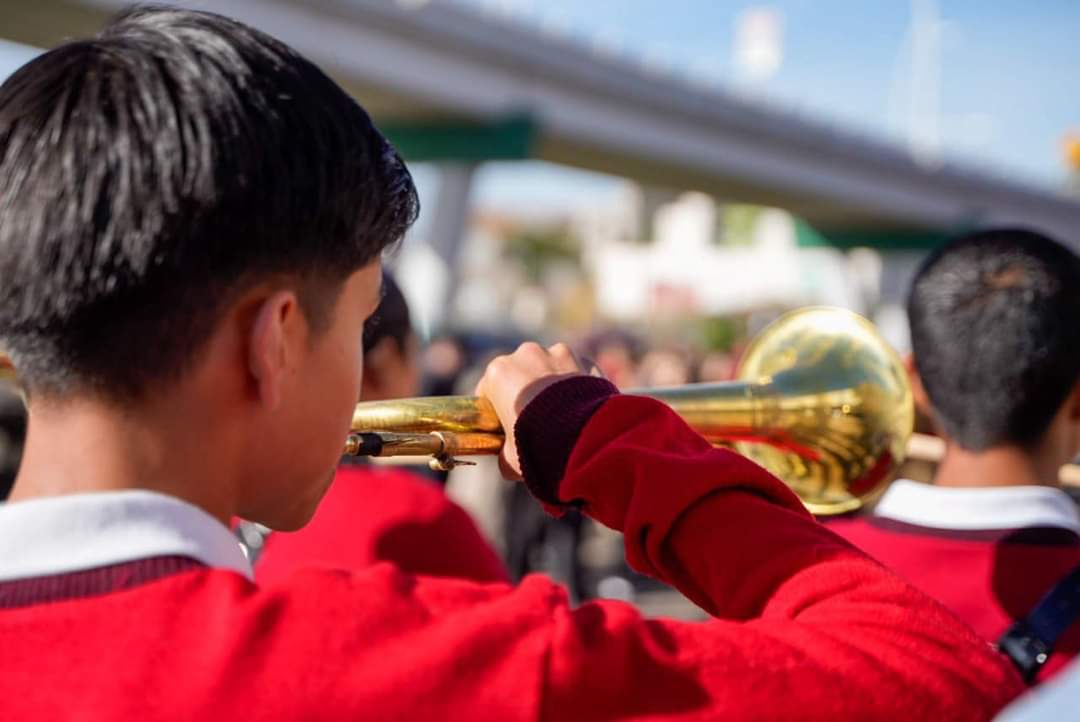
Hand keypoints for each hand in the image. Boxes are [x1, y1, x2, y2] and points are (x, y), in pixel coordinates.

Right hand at [474, 342, 585, 479]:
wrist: (582, 440)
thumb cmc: (536, 445)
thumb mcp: (509, 457)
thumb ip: (503, 452)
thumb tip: (506, 459)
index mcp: (498, 372)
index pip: (489, 389)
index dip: (496, 409)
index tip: (505, 425)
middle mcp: (525, 354)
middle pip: (521, 373)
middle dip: (526, 391)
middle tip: (536, 421)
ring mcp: (557, 353)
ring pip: (551, 369)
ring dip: (553, 385)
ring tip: (563, 415)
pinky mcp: (585, 360)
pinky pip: (577, 372)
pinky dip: (579, 386)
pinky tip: (583, 409)